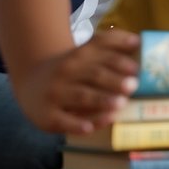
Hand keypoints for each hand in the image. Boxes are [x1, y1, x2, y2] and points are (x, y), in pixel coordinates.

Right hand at [13, 29, 140, 133]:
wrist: (30, 81)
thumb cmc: (70, 68)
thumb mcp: (85, 51)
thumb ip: (109, 43)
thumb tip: (137, 40)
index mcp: (79, 55)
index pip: (100, 54)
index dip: (119, 60)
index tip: (136, 68)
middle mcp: (67, 72)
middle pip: (94, 75)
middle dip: (115, 80)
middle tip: (134, 86)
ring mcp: (56, 94)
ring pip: (81, 97)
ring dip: (101, 100)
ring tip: (120, 103)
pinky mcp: (47, 116)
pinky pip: (64, 121)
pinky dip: (76, 124)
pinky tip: (89, 127)